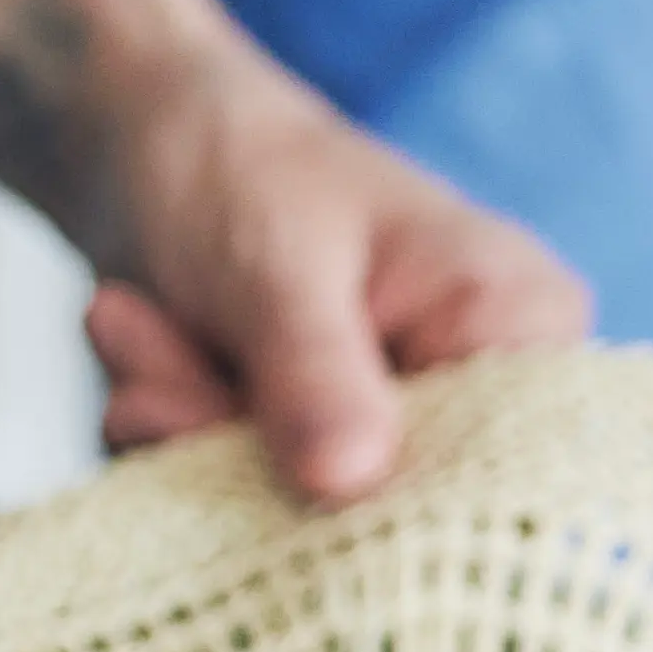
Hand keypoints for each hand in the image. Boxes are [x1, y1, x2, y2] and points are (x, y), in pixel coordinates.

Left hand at [64, 7, 595, 510]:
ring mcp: (390, 432)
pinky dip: (166, 432)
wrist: (145, 140)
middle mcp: (478, 394)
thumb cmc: (242, 165)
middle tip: (144, 347)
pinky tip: (137, 340)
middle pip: (379, 507)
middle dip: (233, 443)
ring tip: (128, 318)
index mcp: (524, 325)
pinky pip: (232, 502)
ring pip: (287, 511)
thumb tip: (347, 483)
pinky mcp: (312, 456)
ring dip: (179, 427)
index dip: (374, 492)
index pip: (493, 472)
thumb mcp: (277, 260)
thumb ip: (317, 373)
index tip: (246, 423)